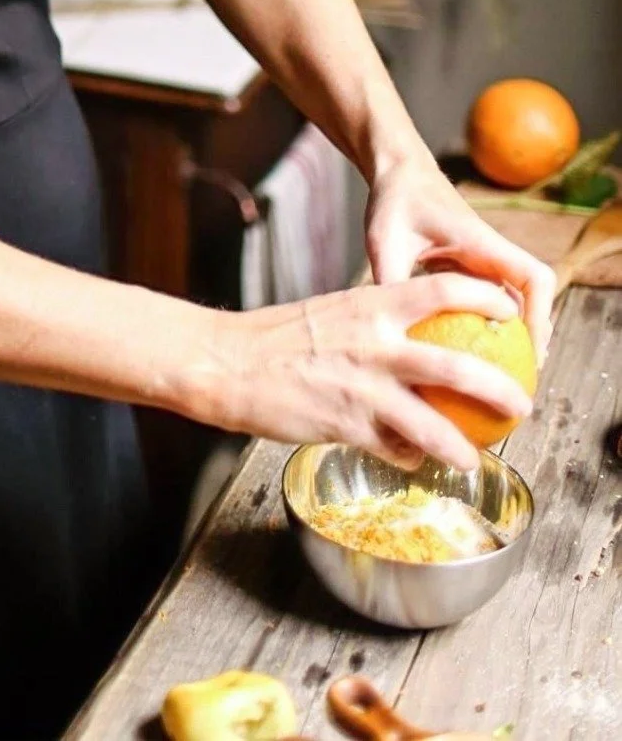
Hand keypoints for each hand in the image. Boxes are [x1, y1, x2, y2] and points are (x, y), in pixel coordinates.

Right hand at [210, 273, 531, 470]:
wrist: (226, 363)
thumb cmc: (277, 336)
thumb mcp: (334, 313)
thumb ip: (375, 322)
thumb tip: (410, 334)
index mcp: (371, 305)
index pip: (443, 289)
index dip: (484, 298)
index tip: (507, 311)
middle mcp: (374, 344)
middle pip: (457, 366)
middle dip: (498, 388)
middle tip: (520, 402)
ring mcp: (361, 388)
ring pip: (431, 423)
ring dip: (460, 444)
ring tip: (474, 457)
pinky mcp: (345, 426)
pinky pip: (392, 446)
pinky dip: (409, 454)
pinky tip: (412, 458)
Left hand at [365, 154, 555, 363]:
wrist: (396, 171)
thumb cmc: (394, 200)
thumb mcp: (386, 241)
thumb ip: (390, 282)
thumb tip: (385, 330)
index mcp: (482, 243)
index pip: (533, 277)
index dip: (541, 315)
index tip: (530, 350)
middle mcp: (490, 252)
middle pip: (531, 295)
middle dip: (533, 335)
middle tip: (519, 377)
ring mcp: (480, 259)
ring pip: (510, 298)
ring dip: (512, 331)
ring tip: (499, 374)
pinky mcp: (466, 264)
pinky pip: (485, 297)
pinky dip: (485, 323)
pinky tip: (464, 354)